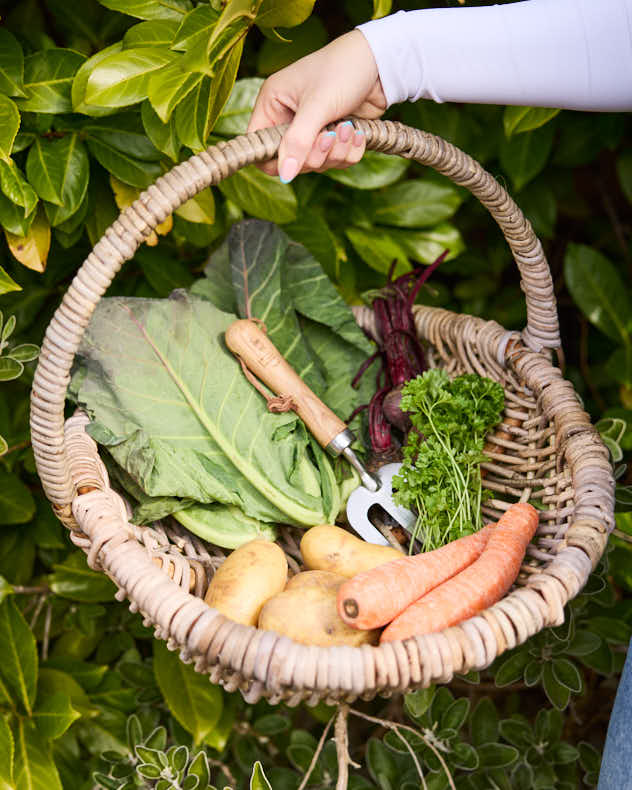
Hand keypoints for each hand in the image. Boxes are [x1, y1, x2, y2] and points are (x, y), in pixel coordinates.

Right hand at [246, 30, 386, 181]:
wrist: (380, 63)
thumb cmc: (343, 70)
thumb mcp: (317, 105)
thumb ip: (298, 142)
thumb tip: (284, 176)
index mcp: (273, 104)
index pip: (259, 146)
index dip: (276, 159)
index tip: (298, 156)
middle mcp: (288, 118)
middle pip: (292, 161)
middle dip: (317, 153)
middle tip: (331, 135)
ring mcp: (311, 129)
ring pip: (317, 164)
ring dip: (337, 152)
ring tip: (349, 128)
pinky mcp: (333, 137)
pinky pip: (336, 161)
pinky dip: (349, 151)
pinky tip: (357, 132)